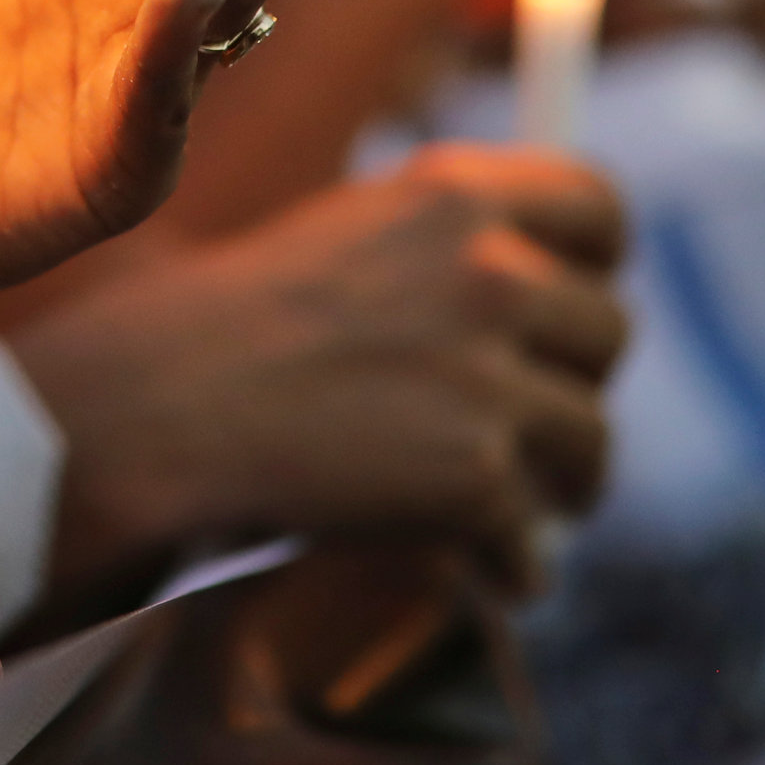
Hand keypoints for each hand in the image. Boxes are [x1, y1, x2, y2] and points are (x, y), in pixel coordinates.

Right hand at [8, 146, 629, 597]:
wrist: (156, 409)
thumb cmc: (227, 327)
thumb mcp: (347, 237)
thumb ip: (444, 252)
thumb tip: (538, 301)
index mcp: (452, 194)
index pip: (600, 210)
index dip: (594, 266)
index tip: (571, 306)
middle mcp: (488, 271)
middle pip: (608, 332)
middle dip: (570, 384)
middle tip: (525, 426)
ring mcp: (488, 374)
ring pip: (591, 440)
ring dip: (556, 480)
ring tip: (508, 509)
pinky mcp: (477, 474)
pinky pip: (535, 538)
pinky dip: (512, 565)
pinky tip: (483, 571)